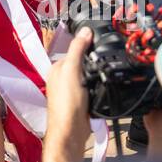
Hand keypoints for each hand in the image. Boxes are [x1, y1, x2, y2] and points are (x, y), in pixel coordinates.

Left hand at [43, 27, 93, 161]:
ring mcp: (72, 91)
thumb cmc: (66, 103)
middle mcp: (63, 79)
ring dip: (96, 76)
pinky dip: (98, 88)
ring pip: (88, 77)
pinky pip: (93, 90)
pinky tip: (102, 89)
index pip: (74, 50)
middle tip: (104, 59)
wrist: (71, 131)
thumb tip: (84, 31)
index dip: (86, 46)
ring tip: (103, 75)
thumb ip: (77, 50)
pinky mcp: (81, 102)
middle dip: (92, 62)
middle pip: (82, 63)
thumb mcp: (72, 70)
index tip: (98, 40)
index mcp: (57, 68)